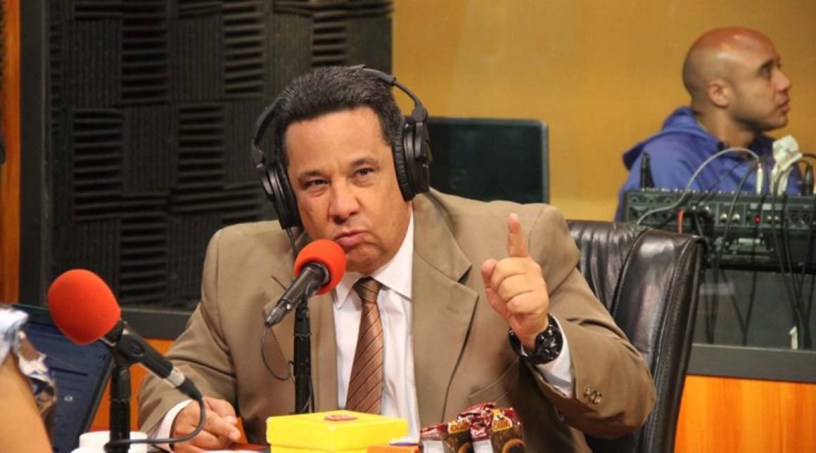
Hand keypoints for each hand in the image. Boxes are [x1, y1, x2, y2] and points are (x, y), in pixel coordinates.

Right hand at [171, 396, 241, 451]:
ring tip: (222, 442)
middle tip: (230, 436)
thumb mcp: (215, 405)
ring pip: (209, 452)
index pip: (211, 422)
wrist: (183, 422)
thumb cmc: (203, 413)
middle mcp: (183, 430)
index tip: (237, 435)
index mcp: (192, 413)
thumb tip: (232, 422)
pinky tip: (218, 450)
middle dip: (226, 440)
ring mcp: (181, 445)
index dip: (225, 429)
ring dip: (220, 449)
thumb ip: (225, 411)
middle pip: (212, 441)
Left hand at [481, 213, 549, 349]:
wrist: (528, 324)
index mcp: (521, 263)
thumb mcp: (494, 289)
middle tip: (506, 294)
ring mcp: (538, 283)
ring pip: (508, 287)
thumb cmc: (511, 302)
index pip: (517, 245)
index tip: (512, 216)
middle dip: (498, 285)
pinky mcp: (541, 298)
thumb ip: (489, 275)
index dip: (514, 231)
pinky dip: (512, 309)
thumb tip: (489, 263)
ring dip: (505, 299)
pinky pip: (515, 302)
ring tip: (514, 301)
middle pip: (502, 269)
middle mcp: (532, 268)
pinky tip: (520, 310)